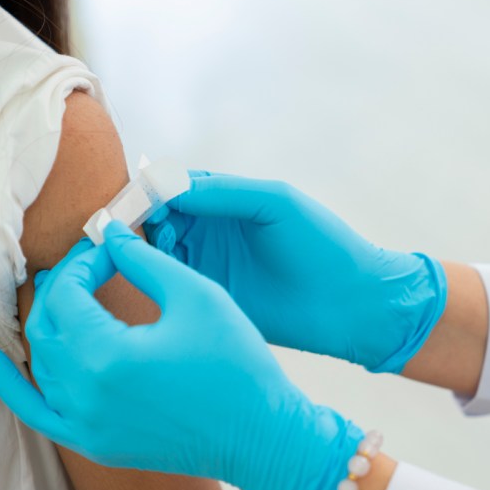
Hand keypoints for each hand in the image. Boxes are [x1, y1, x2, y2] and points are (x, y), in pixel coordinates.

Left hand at [0, 221, 363, 489]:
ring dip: (47, 321)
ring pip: (40, 361)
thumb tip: (108, 233)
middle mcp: (83, 395)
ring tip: (66, 290)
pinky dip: (8, 381)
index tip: (108, 246)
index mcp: (106, 356)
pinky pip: (34, 410)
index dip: (83, 261)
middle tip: (94, 263)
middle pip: (46, 324)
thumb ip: (143, 260)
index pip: (67, 293)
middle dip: (64, 286)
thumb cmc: (237, 364)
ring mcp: (84, 424)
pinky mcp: (93, 442)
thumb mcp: (196, 296)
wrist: (261, 435)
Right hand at [145, 173, 446, 372]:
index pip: (175, 186)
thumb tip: (169, 186)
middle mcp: (211, 230)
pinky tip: (153, 274)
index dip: (153, 189)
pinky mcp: (209, 297)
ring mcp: (208, 265)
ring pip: (158, 249)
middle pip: (158, 216)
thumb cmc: (322, 244)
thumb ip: (222, 192)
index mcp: (226, 199)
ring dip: (146, 245)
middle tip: (139, 226)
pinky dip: (155, 275)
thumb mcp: (274, 203)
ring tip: (155, 248)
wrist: (350, 304)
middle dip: (143, 217)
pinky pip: (172, 283)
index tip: (139, 197)